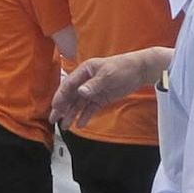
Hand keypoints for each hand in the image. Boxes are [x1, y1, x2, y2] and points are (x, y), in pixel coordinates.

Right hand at [52, 47, 167, 127]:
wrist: (140, 71)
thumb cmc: (123, 67)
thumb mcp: (107, 75)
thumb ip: (93, 85)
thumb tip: (80, 92)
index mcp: (85, 71)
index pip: (68, 85)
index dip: (60, 96)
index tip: (55, 107)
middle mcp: (86, 81)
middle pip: (71, 96)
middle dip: (62, 108)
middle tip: (53, 119)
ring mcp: (93, 90)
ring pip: (79, 104)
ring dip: (71, 114)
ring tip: (65, 126)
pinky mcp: (101, 98)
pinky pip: (90, 108)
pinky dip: (85, 116)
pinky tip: (80, 124)